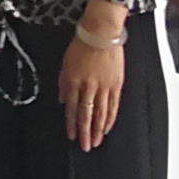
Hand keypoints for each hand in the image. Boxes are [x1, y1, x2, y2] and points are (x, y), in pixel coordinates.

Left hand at [61, 29, 125, 150]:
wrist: (101, 32)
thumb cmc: (82, 44)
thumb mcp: (65, 63)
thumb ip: (63, 83)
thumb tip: (62, 100)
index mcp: (73, 80)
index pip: (71, 108)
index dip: (71, 124)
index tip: (71, 136)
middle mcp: (88, 85)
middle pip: (86, 114)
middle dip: (84, 132)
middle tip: (85, 146)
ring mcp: (104, 86)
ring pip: (100, 113)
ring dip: (97, 129)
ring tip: (96, 141)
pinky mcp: (116, 84)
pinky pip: (113, 105)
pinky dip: (110, 118)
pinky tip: (107, 127)